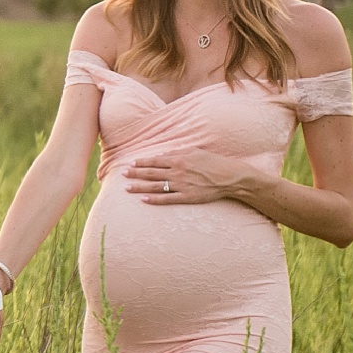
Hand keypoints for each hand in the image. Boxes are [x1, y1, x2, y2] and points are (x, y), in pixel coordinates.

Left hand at [126, 149, 249, 205]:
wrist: (229, 177)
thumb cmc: (213, 162)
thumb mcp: (196, 151)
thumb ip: (177, 152)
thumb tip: (161, 155)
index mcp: (179, 159)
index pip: (155, 161)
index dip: (142, 162)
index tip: (131, 163)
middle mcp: (177, 172)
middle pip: (151, 173)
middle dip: (135, 173)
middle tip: (122, 175)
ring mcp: (181, 185)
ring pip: (155, 186)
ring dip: (140, 187)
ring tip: (127, 188)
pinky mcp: (187, 197)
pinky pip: (167, 199)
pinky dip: (154, 200)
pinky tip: (143, 200)